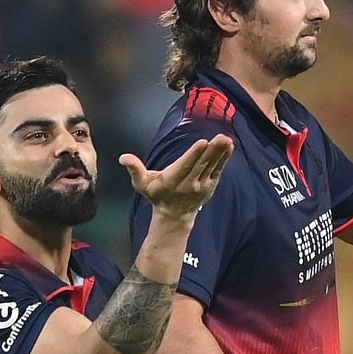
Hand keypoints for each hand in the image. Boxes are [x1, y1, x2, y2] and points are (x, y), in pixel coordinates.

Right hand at [119, 134, 233, 217]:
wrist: (174, 215)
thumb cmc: (157, 195)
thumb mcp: (142, 184)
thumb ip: (135, 170)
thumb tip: (123, 158)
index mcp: (173, 180)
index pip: (185, 166)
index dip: (193, 155)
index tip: (202, 143)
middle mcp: (189, 183)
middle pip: (201, 165)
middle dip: (211, 151)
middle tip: (221, 137)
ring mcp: (202, 185)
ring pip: (212, 167)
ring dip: (220, 153)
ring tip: (227, 140)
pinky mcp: (210, 185)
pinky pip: (218, 170)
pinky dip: (224, 159)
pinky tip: (229, 147)